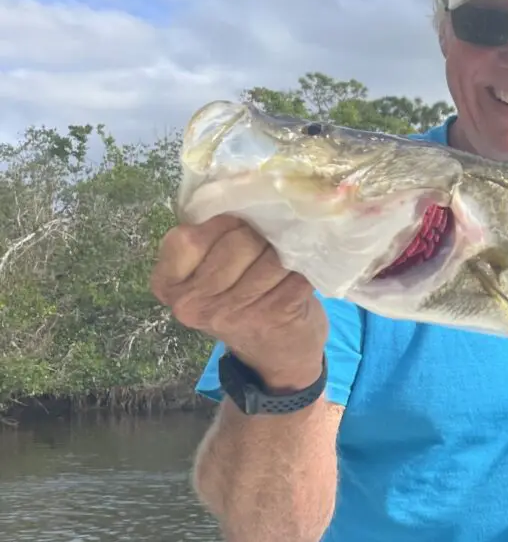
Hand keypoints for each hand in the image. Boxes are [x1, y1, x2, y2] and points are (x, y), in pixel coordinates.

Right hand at [150, 215, 327, 389]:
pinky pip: (296, 269)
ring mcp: (233, 312)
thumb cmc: (241, 298)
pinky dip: (305, 267)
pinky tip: (300, 277)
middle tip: (266, 251)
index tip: (236, 231)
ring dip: (285, 253)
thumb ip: (210, 237)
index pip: (192, 233)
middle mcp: (193, 302)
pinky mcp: (274, 315)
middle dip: (260, 236)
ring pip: (271, 253)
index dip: (223, 223)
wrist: (275, 355)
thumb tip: (245, 186)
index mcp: (169, 283)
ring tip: (283, 267)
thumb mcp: (209, 271)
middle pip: (239, 238)